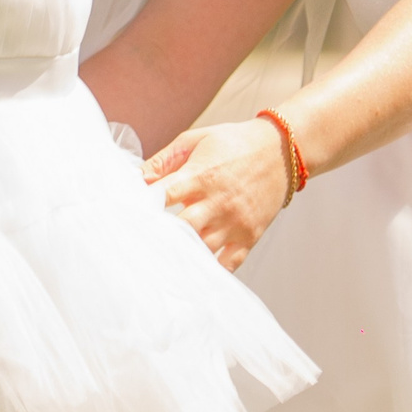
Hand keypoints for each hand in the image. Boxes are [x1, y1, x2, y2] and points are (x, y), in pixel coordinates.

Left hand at [146, 119, 292, 272]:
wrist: (281, 151)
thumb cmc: (233, 144)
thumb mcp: (196, 140)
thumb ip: (164, 160)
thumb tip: (138, 180)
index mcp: (200, 175)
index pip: (163, 195)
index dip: (144, 205)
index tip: (130, 214)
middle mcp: (217, 201)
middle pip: (182, 228)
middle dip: (160, 235)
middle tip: (142, 244)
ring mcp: (235, 221)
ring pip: (202, 249)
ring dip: (182, 254)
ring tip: (163, 259)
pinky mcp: (250, 235)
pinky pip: (228, 264)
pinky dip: (211, 270)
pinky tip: (195, 270)